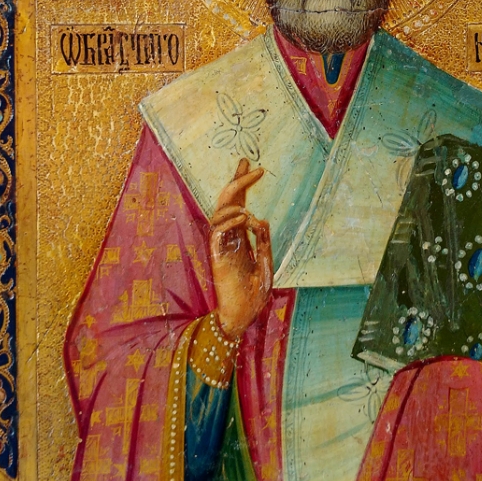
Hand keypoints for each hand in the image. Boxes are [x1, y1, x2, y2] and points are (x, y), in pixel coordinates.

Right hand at [209, 158, 271, 339]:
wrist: (243, 315)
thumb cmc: (253, 293)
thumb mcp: (265, 263)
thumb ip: (263, 242)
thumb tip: (260, 219)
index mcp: (240, 237)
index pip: (239, 204)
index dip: (242, 184)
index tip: (250, 165)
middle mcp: (229, 238)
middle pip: (226, 202)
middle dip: (236, 182)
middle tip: (249, 165)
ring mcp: (221, 246)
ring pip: (218, 214)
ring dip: (234, 205)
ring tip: (249, 211)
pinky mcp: (217, 257)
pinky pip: (217, 232)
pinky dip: (229, 220)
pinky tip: (244, 218)